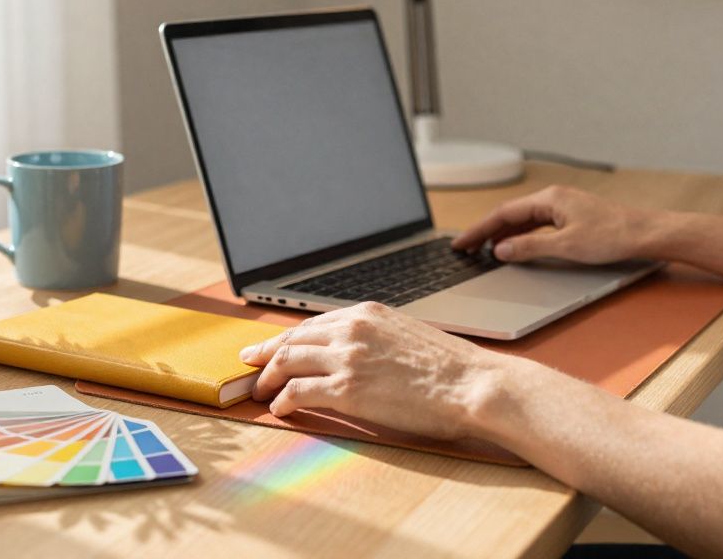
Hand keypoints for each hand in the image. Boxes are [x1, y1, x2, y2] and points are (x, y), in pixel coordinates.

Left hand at [238, 302, 510, 440]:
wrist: (473, 385)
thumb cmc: (450, 368)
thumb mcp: (405, 335)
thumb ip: (374, 338)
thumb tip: (355, 354)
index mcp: (365, 313)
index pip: (311, 323)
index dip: (285, 338)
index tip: (270, 347)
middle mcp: (350, 329)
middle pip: (291, 339)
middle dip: (265, 354)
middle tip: (249, 364)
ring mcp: (346, 358)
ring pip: (287, 362)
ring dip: (267, 378)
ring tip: (260, 392)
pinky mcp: (346, 389)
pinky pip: (298, 392)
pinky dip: (283, 400)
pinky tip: (280, 408)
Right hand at [451, 185, 662, 263]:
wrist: (647, 233)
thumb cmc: (613, 236)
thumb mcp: (566, 246)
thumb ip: (530, 247)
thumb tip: (501, 250)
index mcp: (549, 199)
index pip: (503, 213)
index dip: (479, 230)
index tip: (461, 243)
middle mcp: (554, 198)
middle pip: (510, 214)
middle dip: (486, 231)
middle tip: (467, 248)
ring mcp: (563, 207)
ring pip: (524, 220)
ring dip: (503, 234)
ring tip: (485, 250)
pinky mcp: (572, 217)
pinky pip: (537, 224)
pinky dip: (522, 235)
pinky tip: (518, 246)